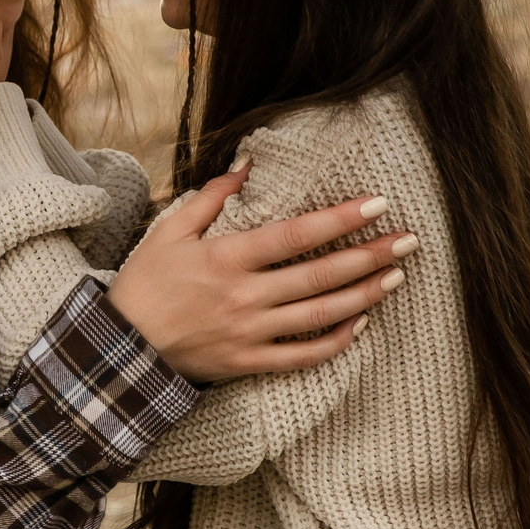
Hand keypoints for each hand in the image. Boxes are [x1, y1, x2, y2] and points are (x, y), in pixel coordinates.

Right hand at [108, 175, 416, 382]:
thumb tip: (248, 165)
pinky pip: (302, 356)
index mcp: (226, 258)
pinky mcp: (248, 363)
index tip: (376, 204)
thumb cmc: (145, 284)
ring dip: (363, 296)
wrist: (121, 349)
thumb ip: (211, 198)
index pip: (294, 235)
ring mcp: (249, 333)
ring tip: (395, 276)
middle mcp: (243, 296)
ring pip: (319, 315)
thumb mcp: (169, 231)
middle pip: (319, 275)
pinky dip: (334, 342)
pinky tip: (360, 325)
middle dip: (368, 256)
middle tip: (408, 241)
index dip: (339, 219)